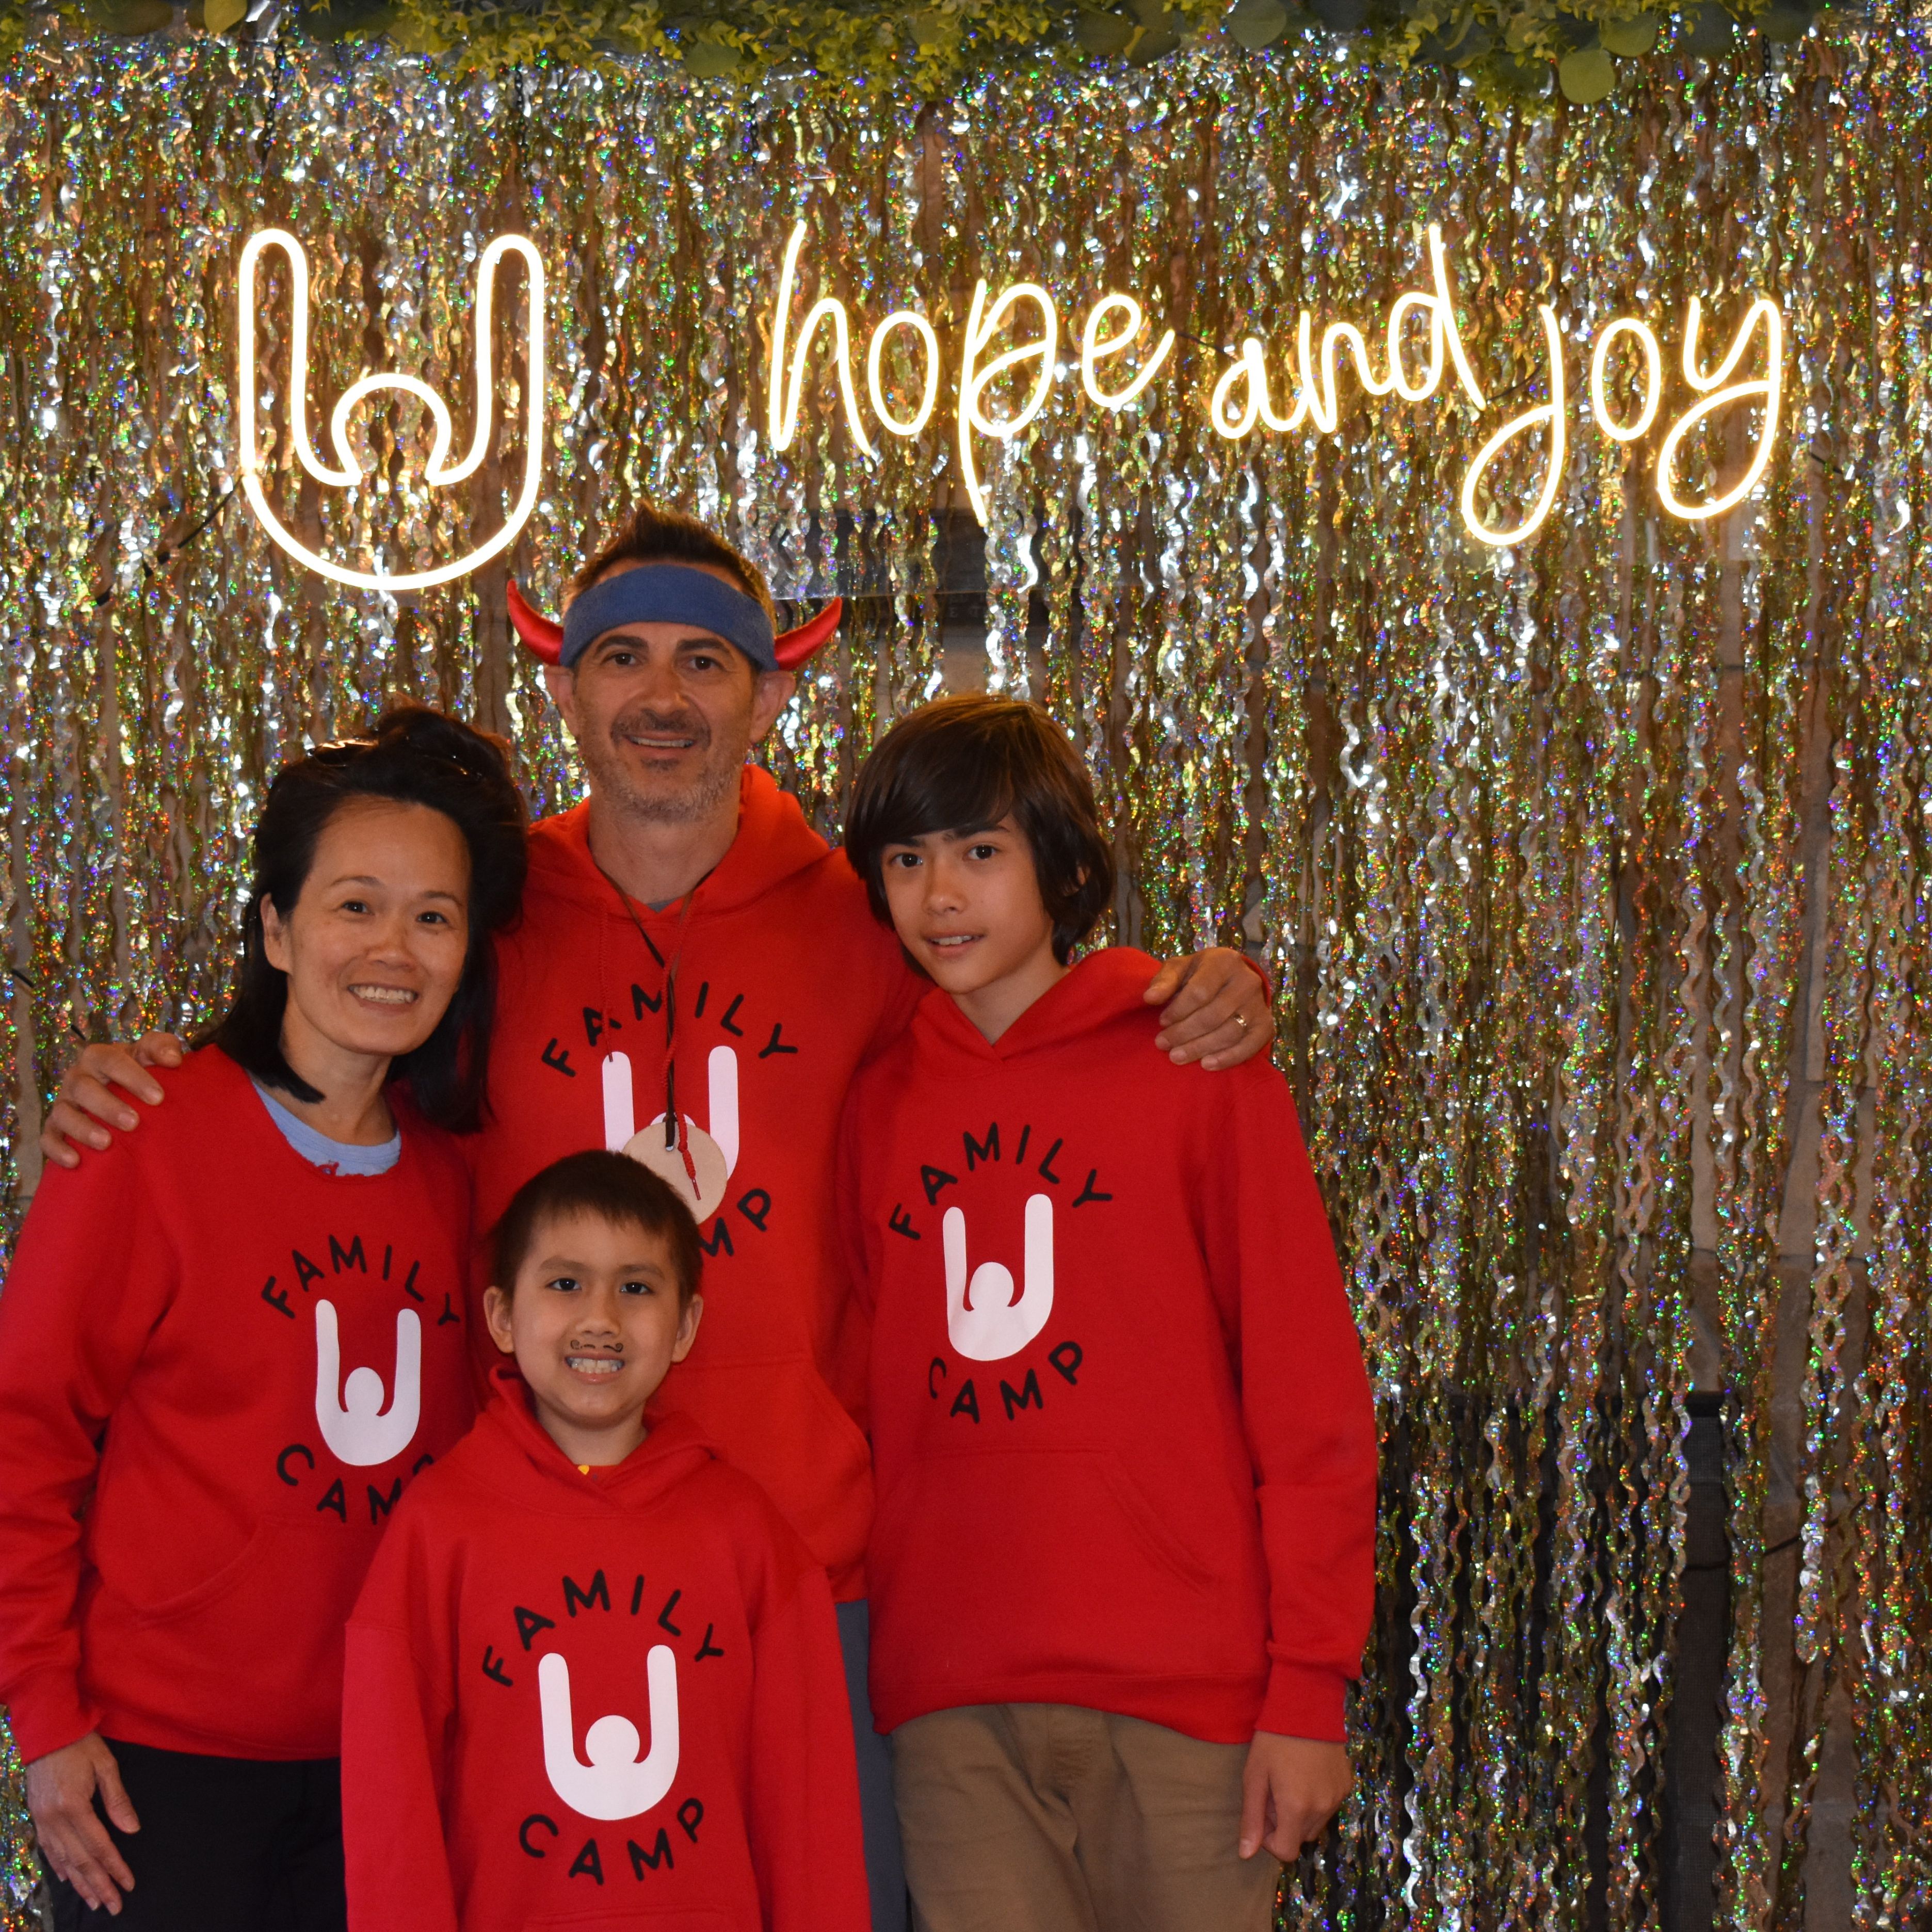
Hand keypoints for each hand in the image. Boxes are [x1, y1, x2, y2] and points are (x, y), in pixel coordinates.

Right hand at [26, 1732, 139, 1912]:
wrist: (47, 1731)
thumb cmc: (80, 1744)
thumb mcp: (106, 1765)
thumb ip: (118, 1799)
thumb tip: (132, 1829)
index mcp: (74, 1806)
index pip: (99, 1846)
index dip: (114, 1867)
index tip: (127, 1884)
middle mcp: (55, 1820)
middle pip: (80, 1860)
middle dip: (99, 1885)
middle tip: (113, 1905)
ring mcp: (42, 1821)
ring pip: (63, 1860)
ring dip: (80, 1883)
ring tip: (95, 1900)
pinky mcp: (36, 1818)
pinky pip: (48, 1850)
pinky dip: (59, 1867)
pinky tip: (68, 1879)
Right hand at [38, 1033, 183, 1169]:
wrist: (123, 1092)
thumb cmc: (139, 1070)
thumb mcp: (151, 1054)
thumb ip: (163, 1047)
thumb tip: (173, 1059)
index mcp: (99, 1057)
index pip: (111, 1060)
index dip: (133, 1077)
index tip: (158, 1098)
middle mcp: (77, 1077)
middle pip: (84, 1088)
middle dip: (108, 1106)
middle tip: (133, 1123)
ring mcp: (64, 1103)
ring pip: (63, 1113)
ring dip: (83, 1129)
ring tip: (106, 1143)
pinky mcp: (54, 1127)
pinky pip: (48, 1138)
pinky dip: (58, 1149)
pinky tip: (76, 1161)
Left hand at [1144, 949, 1270, 1068]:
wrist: (1231, 979)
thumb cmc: (1198, 974)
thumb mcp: (1179, 968)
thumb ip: (1164, 981)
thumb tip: (1149, 998)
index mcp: (1224, 961)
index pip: (1200, 992)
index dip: (1178, 1011)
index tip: (1162, 1022)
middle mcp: (1247, 981)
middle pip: (1213, 1015)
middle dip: (1185, 1033)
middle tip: (1163, 1045)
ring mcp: (1259, 1004)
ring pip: (1229, 1032)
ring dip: (1201, 1048)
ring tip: (1177, 1057)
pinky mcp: (1265, 1024)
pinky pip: (1250, 1046)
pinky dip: (1228, 1058)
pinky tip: (1206, 1065)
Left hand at [1238, 1732, 1350, 1861]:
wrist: (1306, 1704)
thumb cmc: (1273, 1739)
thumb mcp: (1254, 1776)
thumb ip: (1251, 1819)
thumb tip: (1245, 1855)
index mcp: (1297, 1808)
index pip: (1286, 1852)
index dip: (1270, 1840)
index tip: (1263, 1813)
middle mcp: (1322, 1808)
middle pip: (1300, 1838)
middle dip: (1284, 1824)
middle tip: (1273, 1791)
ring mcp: (1337, 1797)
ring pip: (1315, 1825)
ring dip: (1300, 1814)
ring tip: (1289, 1781)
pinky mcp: (1346, 1785)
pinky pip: (1329, 1807)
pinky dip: (1316, 1801)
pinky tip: (1306, 1774)